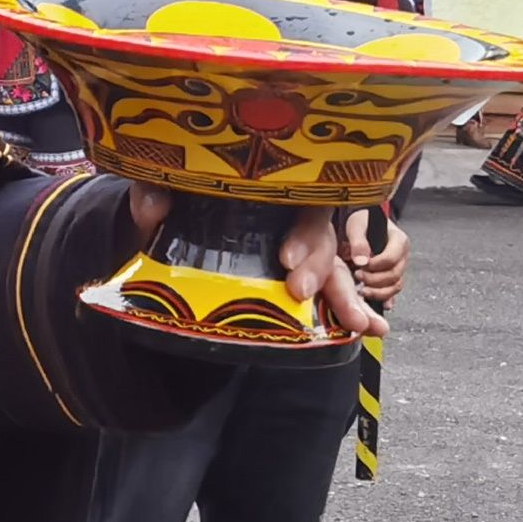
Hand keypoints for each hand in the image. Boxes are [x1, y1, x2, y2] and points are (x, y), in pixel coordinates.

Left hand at [117, 192, 383, 336]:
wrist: (168, 228)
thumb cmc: (176, 202)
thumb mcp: (163, 194)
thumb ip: (155, 193)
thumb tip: (152, 206)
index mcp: (268, 193)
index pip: (301, 205)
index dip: (301, 230)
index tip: (283, 256)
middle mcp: (290, 221)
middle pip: (321, 240)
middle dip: (319, 269)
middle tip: (299, 292)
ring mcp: (298, 252)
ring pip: (334, 269)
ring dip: (349, 297)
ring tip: (366, 325)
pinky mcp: (294, 281)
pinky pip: (329, 292)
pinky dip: (350, 310)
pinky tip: (370, 328)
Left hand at [341, 209, 409, 308]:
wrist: (362, 225)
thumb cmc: (362, 222)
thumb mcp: (357, 225)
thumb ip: (359, 241)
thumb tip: (361, 261)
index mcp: (399, 240)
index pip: (391, 258)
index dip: (375, 266)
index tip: (360, 266)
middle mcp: (403, 255)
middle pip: (395, 275)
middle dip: (375, 280)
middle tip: (357, 277)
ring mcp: (399, 267)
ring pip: (396, 286)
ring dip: (379, 292)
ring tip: (362, 291)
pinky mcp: (393, 277)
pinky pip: (393, 291)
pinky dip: (386, 299)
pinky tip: (380, 305)